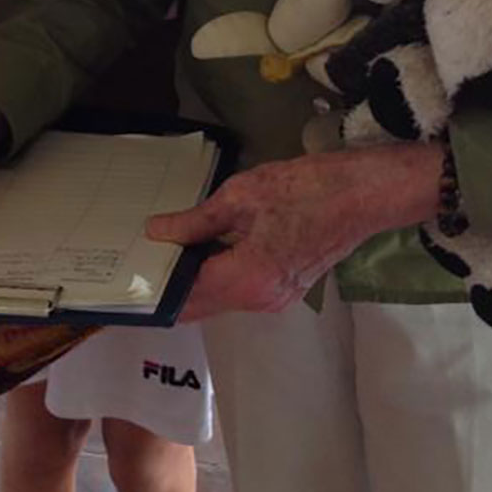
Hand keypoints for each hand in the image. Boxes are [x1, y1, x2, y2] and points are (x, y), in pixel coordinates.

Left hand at [147, 143, 442, 321]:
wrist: (363, 194)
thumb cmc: (305, 188)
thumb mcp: (242, 195)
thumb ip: (196, 221)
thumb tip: (156, 233)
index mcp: (247, 278)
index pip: (186, 294)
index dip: (155, 288)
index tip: (127, 278)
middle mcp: (260, 300)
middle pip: (201, 304)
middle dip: (169, 289)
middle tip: (137, 264)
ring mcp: (277, 298)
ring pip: (221, 298)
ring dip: (193, 282)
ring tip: (162, 253)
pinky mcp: (287, 287)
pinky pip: (240, 290)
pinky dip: (217, 277)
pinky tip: (200, 252)